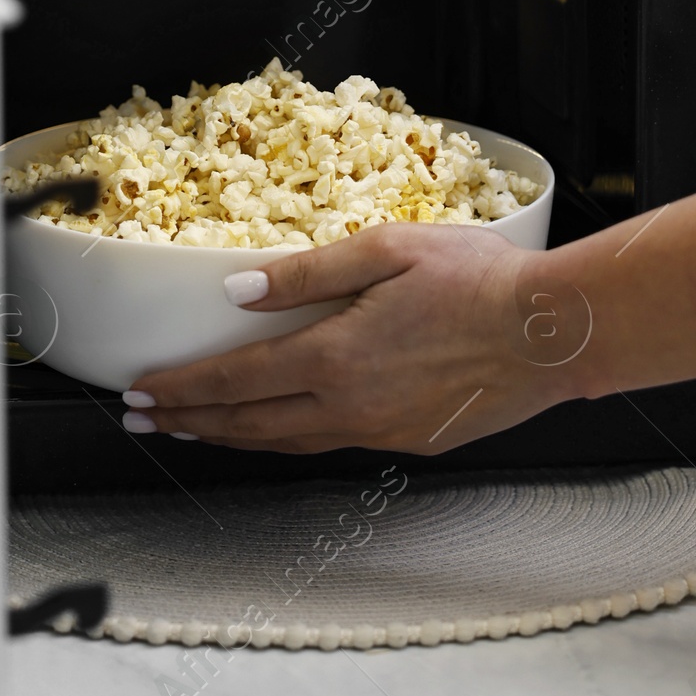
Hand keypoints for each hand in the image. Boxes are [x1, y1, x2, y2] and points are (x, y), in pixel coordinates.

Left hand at [125, 168, 695, 456]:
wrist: (554, 334)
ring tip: (197, 432)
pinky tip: (284, 430)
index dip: (181, 389)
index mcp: (334, 358)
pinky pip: (335, 443)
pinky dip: (291, 439)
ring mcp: (381, 431)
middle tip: (147, 422)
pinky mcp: (413, 441)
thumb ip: (305, 275)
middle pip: (248, 425)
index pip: (233, 382)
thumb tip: (236, 291)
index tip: (141, 391)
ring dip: (234, 438)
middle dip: (190, 423)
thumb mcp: (385, 251)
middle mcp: (349, 407)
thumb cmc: (480, 281)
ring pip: (288, 443)